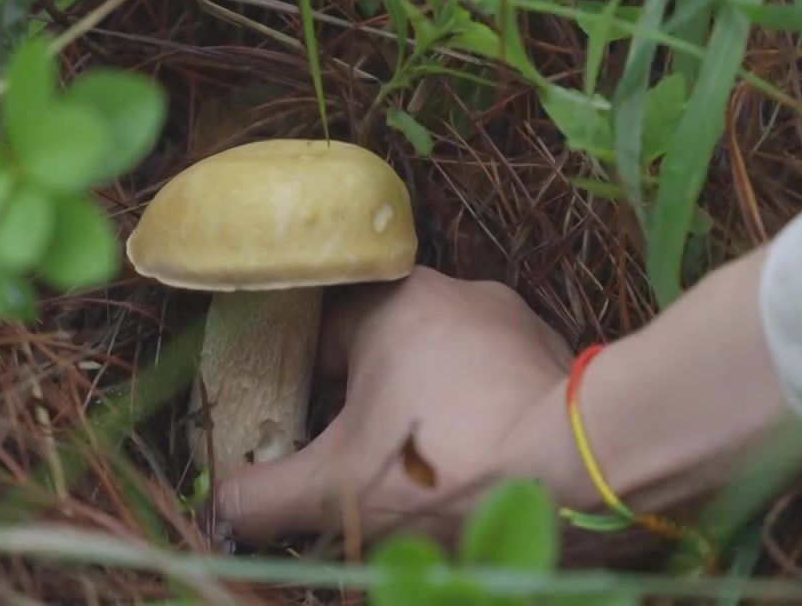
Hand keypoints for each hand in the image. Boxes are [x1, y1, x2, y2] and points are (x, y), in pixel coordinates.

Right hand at [210, 265, 575, 547]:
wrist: (582, 473)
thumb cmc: (446, 466)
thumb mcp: (337, 491)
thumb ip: (265, 498)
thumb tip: (219, 508)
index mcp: (393, 302)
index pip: (321, 333)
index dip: (301, 387)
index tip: (301, 435)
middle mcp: (454, 294)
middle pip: (382, 352)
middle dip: (364, 409)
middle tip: (357, 465)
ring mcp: (510, 324)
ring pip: (438, 369)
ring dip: (419, 413)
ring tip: (419, 472)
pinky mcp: (552, 358)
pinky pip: (490, 384)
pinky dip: (472, 418)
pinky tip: (473, 464)